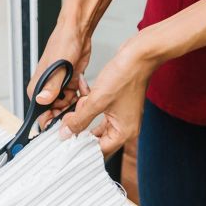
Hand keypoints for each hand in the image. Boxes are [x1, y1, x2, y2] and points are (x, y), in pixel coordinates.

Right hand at [27, 20, 91, 127]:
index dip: (52, 124)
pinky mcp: (70, 86)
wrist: (77, 31)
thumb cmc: (63, 43)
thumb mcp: (58, 67)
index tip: (64, 127)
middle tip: (78, 107)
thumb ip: (51, 86)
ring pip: (68, 109)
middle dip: (69, 114)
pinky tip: (83, 88)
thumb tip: (41, 99)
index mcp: (38, 88)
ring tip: (81, 94)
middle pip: (56, 115)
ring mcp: (59, 89)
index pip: (40, 116)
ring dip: (77, 105)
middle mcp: (47, 90)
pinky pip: (76, 100)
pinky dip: (82, 98)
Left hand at [59, 36, 158, 155]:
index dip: (82, 146)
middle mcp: (125, 128)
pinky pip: (99, 111)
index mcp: (124, 133)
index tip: (67, 142)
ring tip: (82, 102)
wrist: (139, 54)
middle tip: (70, 120)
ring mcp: (122, 117)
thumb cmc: (126, 76)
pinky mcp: (118, 106)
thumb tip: (66, 133)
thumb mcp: (97, 100)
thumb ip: (80, 119)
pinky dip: (90, 104)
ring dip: (85, 113)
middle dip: (82, 127)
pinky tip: (85, 93)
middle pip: (97, 138)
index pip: (99, 150)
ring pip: (96, 123)